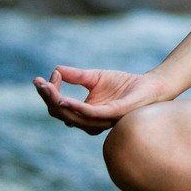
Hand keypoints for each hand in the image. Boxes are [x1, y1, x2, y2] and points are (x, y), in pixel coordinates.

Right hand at [32, 65, 171, 133]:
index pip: (58, 107)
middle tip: (39, 83)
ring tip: (47, 89)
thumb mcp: (95, 77)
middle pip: (60, 113)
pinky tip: (64, 100)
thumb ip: (76, 76)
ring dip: (56, 102)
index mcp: (84, 113)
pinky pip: (90, 114)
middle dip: (48, 98)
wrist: (151, 87)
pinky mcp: (112, 115)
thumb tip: (55, 69)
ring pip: (71, 116)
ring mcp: (101, 120)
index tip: (45, 77)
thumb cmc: (124, 84)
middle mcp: (89, 121)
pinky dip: (75, 108)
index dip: (49, 93)